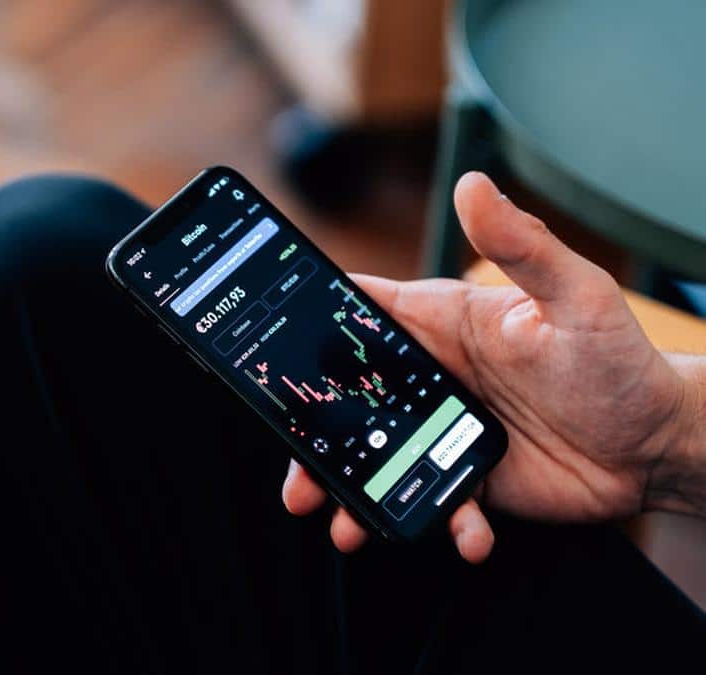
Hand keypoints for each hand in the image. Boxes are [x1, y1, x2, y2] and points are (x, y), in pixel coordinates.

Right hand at [283, 172, 698, 562]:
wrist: (657, 444)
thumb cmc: (619, 360)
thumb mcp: (575, 297)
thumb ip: (522, 245)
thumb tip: (472, 184)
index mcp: (444, 324)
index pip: (364, 314)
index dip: (311, 324)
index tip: (264, 344)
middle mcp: (434, 377)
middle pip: (351, 399)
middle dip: (315, 436)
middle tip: (297, 471)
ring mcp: (444, 430)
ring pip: (377, 457)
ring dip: (354, 491)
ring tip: (343, 522)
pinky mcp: (466, 476)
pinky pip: (434, 500)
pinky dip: (440, 522)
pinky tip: (464, 536)